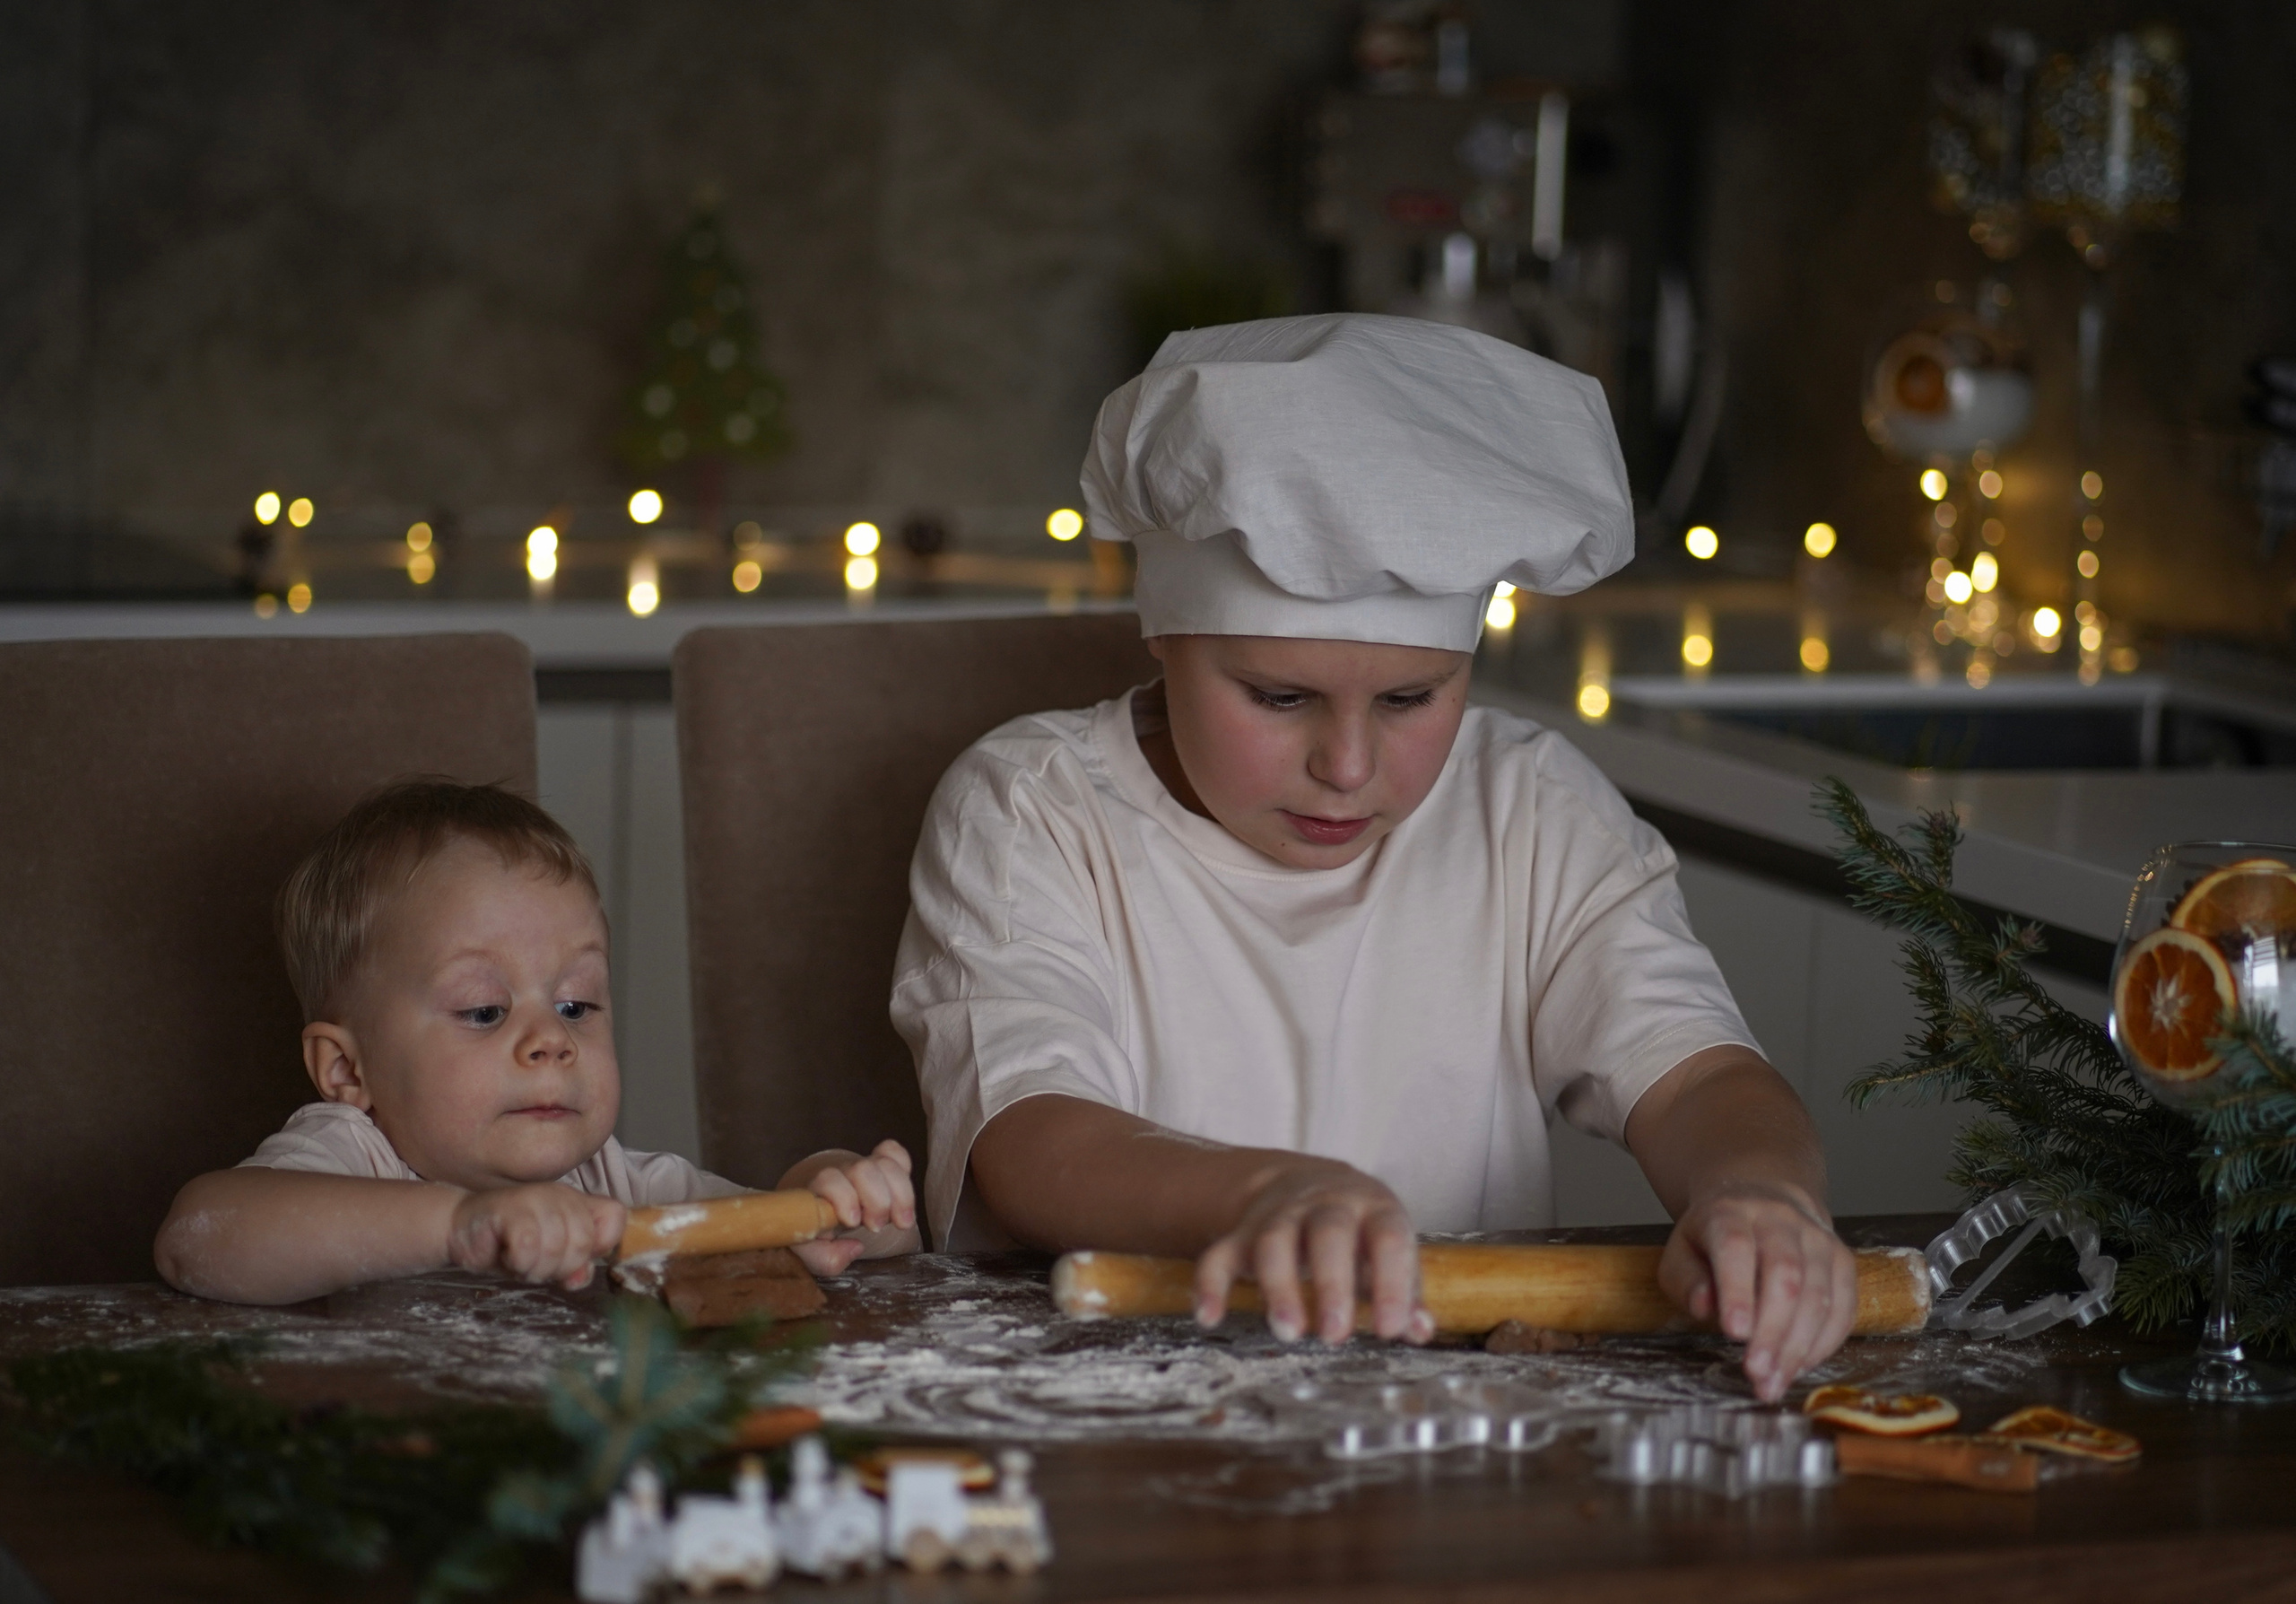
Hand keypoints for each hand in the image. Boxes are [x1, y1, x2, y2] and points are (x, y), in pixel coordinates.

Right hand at [448, 1184, 624, 1290]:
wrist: (461, 1228)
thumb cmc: (508, 1245)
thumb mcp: (548, 1260)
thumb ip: (572, 1268)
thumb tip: (580, 1278)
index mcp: (578, 1204)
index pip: (615, 1217)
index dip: (600, 1246)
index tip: (573, 1260)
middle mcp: (561, 1195)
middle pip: (583, 1242)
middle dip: (558, 1267)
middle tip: (535, 1265)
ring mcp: (535, 1197)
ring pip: (555, 1246)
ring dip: (533, 1268)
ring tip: (517, 1260)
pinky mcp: (508, 1207)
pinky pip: (527, 1245)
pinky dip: (516, 1261)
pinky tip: (503, 1254)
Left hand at [785, 1140, 917, 1273]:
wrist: (823, 1215)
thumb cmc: (817, 1233)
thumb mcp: (813, 1254)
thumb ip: (824, 1258)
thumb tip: (855, 1247)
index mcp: (818, 1192)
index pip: (829, 1179)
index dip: (845, 1197)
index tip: (854, 1222)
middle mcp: (841, 1174)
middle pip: (863, 1169)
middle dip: (877, 1200)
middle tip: (877, 1226)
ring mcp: (862, 1166)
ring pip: (885, 1163)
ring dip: (900, 1194)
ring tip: (901, 1222)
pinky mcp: (880, 1163)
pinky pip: (894, 1152)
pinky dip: (904, 1168)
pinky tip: (902, 1196)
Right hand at [1194, 1157, 1430, 1344]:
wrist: (1307, 1182)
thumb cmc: (1361, 1231)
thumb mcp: (1389, 1250)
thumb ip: (1406, 1292)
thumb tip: (1420, 1330)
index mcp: (1372, 1209)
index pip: (1387, 1239)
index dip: (1391, 1283)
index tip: (1391, 1328)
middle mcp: (1325, 1206)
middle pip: (1327, 1234)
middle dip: (1331, 1284)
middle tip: (1335, 1334)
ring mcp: (1279, 1217)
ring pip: (1273, 1242)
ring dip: (1278, 1286)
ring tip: (1289, 1330)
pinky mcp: (1241, 1234)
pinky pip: (1219, 1254)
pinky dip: (1210, 1284)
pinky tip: (1209, 1317)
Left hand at [1657, 1182, 1855, 1401]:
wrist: (1762, 1201)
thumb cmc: (1713, 1239)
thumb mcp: (1681, 1253)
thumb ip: (1685, 1280)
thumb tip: (1704, 1305)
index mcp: (1730, 1212)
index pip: (1736, 1247)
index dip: (1737, 1291)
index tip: (1734, 1333)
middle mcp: (1779, 1219)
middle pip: (1784, 1274)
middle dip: (1773, 1331)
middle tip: (1757, 1374)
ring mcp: (1817, 1237)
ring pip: (1818, 1293)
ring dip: (1799, 1346)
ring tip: (1775, 1383)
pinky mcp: (1842, 1259)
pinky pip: (1843, 1306)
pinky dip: (1824, 1343)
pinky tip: (1800, 1367)